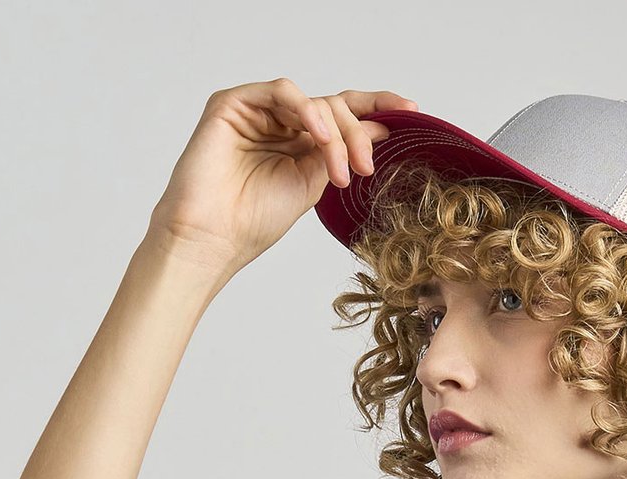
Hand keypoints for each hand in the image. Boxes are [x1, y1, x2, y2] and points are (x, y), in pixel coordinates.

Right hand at [144, 78, 418, 279]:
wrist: (214, 239)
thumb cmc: (254, 220)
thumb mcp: (315, 183)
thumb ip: (343, 152)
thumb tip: (381, 128)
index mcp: (300, 141)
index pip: (343, 112)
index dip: (377, 107)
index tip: (412, 110)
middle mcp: (280, 123)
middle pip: (334, 107)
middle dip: (358, 134)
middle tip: (365, 168)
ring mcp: (256, 111)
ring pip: (313, 100)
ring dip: (337, 131)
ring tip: (341, 169)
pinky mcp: (232, 104)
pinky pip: (282, 91)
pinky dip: (307, 110)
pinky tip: (318, 136)